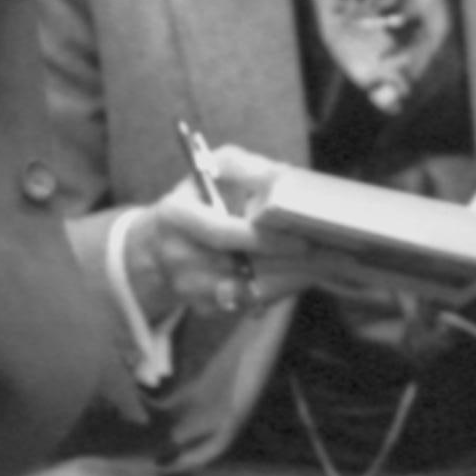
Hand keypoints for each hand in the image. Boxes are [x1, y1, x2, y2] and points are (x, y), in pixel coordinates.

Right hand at [128, 146, 306, 321]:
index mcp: (176, 216)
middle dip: (280, 262)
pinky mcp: (201, 307)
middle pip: (236, 267)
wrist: (161, 241)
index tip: (300, 238)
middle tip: (315, 253)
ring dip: (281, 283)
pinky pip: (244, 308)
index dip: (263, 239)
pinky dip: (270, 296)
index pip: (222, 234)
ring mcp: (186, 286)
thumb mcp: (215, 169)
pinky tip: (289, 279)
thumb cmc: (199, 197)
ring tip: (312, 267)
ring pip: (244, 293)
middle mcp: (175, 255)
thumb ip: (246, 168)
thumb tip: (282, 175)